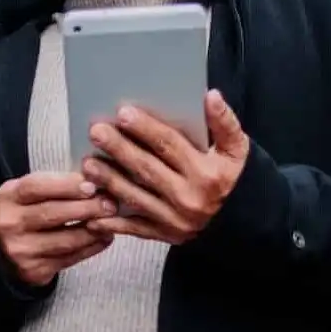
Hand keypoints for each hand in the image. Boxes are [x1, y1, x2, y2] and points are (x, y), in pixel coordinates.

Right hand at [0, 172, 116, 287]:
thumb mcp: (30, 192)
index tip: (91, 185)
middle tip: (110, 203)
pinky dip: (90, 247)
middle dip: (86, 208)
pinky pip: (69, 259)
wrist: (3, 247)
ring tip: (111, 220)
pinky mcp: (34, 271)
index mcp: (8, 197)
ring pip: (65, 240)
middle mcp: (9, 224)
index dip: (66, 185)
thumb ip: (56, 185)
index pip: (37, 186)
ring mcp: (21, 250)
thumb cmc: (26, 211)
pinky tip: (104, 237)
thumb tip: (96, 181)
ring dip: (93, 230)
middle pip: (52, 213)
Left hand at [82, 90, 250, 244]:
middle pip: (147, 169)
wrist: (242, 223)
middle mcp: (189, 198)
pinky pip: (134, 228)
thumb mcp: (238, 150)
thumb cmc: (233, 178)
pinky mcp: (165, 235)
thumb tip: (211, 96)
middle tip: (96, 131)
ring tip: (88, 164)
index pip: (170, 146)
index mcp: (206, 174)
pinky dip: (112, 221)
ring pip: (135, 197)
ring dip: (109, 180)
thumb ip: (225, 123)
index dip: (146, 129)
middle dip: (119, 149)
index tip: (123, 113)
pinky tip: (92, 212)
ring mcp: (175, 220)